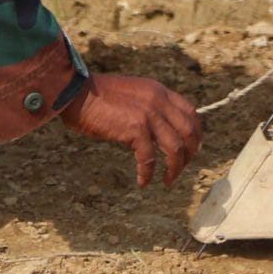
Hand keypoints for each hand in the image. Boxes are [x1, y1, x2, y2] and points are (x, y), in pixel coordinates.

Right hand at [59, 72, 201, 186]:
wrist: (76, 93)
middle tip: (180, 169)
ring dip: (175, 168)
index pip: (191, 113)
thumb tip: (158, 132)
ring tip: (167, 180)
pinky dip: (148, 173)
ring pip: (175, 148)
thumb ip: (149, 107)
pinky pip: (149, 158)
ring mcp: (149, 114)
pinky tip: (143, 182)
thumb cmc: (97, 97)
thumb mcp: (132, 95)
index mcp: (159, 91)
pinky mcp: (135, 128)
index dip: (196, 134)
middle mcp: (159, 101)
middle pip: (189, 132)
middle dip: (189, 154)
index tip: (191, 150)